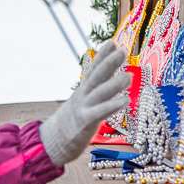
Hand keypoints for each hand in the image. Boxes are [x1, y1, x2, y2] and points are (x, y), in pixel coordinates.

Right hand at [38, 42, 128, 166]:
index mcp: (83, 90)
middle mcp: (83, 95)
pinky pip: (101, 112)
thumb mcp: (83, 101)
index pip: (93, 69)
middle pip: (96, 76)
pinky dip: (113, 105)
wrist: (54, 140)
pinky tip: (126, 100)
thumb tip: (106, 78)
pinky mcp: (85, 122)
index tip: (112, 42)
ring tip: (129, 76)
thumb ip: (95, 90)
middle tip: (122, 51)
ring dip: (114, 84)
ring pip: (100, 93)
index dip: (102, 55)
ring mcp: (83, 108)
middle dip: (109, 63)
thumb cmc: (74, 120)